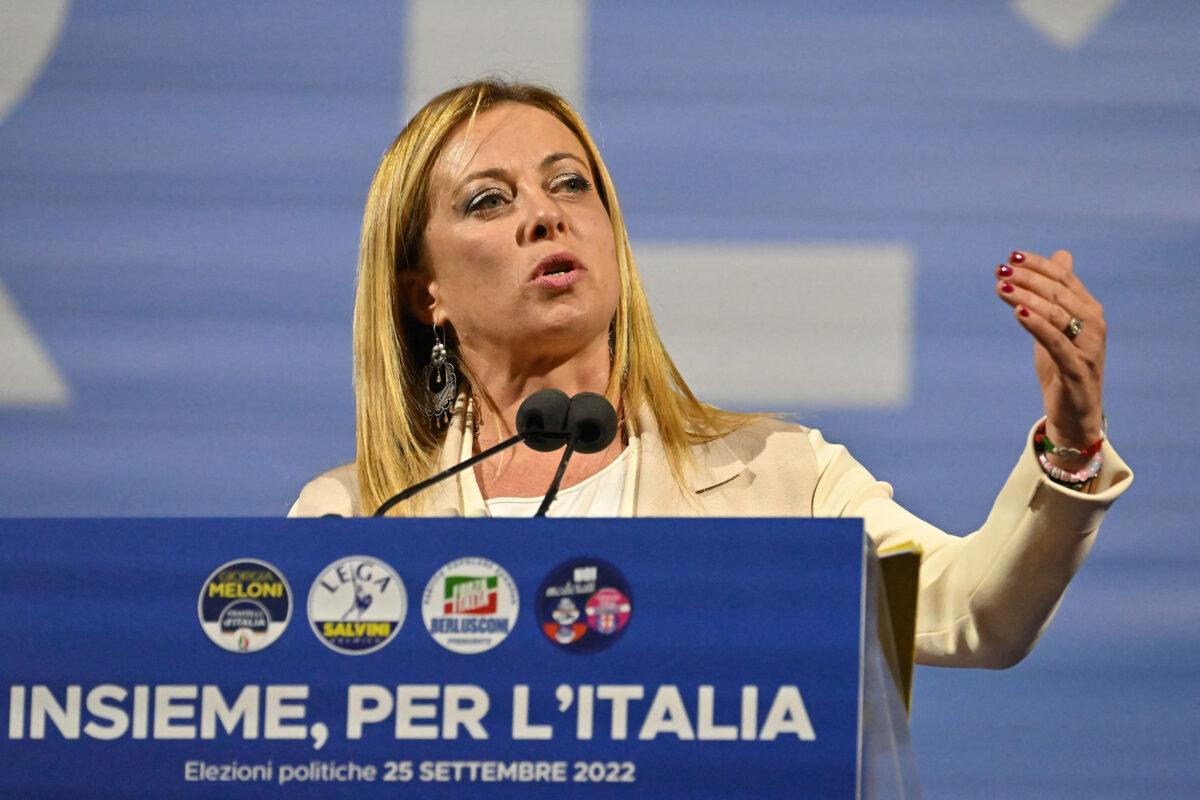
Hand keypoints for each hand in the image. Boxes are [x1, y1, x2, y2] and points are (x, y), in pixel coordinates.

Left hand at [995, 249, 1105, 461]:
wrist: (1075, 415)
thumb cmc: (1064, 368)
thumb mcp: (1057, 326)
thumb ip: (1057, 293)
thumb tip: (1061, 255)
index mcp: (1089, 311)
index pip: (1064, 279)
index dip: (1038, 265)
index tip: (1011, 256)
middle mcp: (1094, 325)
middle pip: (1058, 293)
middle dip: (1028, 279)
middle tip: (1000, 270)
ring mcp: (1088, 347)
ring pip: (1056, 314)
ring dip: (1026, 298)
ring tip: (1001, 288)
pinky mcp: (1077, 369)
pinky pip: (1055, 342)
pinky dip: (1037, 325)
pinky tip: (1017, 313)